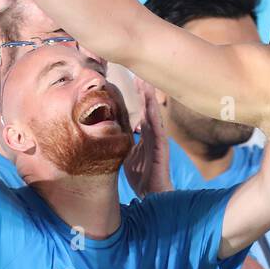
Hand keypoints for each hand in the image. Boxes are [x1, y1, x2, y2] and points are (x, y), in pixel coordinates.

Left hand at [124, 76, 170, 196]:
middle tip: (138, 73)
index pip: (140, 111)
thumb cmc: (141, 177)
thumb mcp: (126, 155)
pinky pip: (158, 130)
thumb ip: (122, 142)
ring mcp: (157, 141)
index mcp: (144, 135)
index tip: (131, 79)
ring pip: (153, 115)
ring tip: (146, 83)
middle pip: (147, 109)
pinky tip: (150, 105)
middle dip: (144, 92)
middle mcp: (152, 135)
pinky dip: (154, 116)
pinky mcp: (161, 149)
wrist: (152, 195)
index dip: (136, 96)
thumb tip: (108, 132)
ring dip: (150, 100)